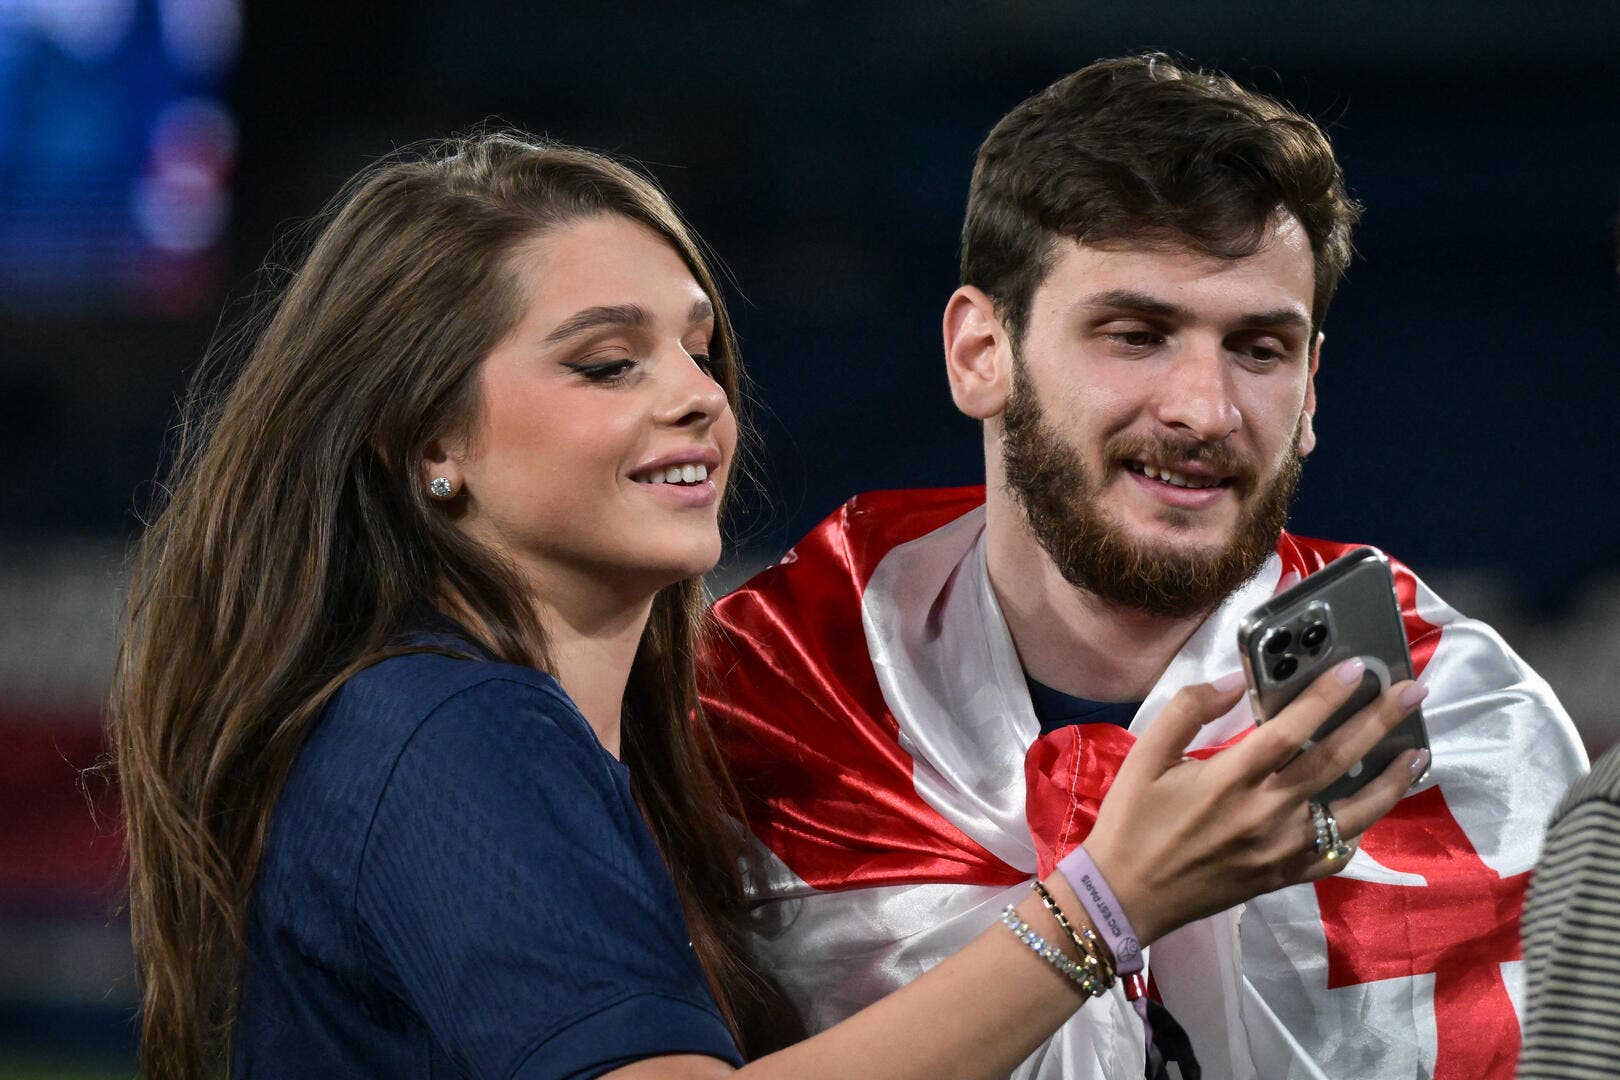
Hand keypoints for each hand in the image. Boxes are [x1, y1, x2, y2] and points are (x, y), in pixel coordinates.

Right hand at [1075, 661, 1427, 945]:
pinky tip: (1375, 807)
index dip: (1326, 697)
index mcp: (1229, 780)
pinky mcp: (1284, 876)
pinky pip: (1335, 853)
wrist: (1126, 896)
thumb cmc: (1132, 822)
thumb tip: (1235, 680)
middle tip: (1412, 692)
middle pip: (1333, 761)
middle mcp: (1265, 814)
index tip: (1356, 669)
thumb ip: (1187, 711)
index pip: (1291, 730)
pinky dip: (1361, 829)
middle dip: (1377, 723)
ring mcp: (1281, 850)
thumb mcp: (1144, 757)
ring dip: (1389, 780)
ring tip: (1418, 751)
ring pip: (1351, 812)